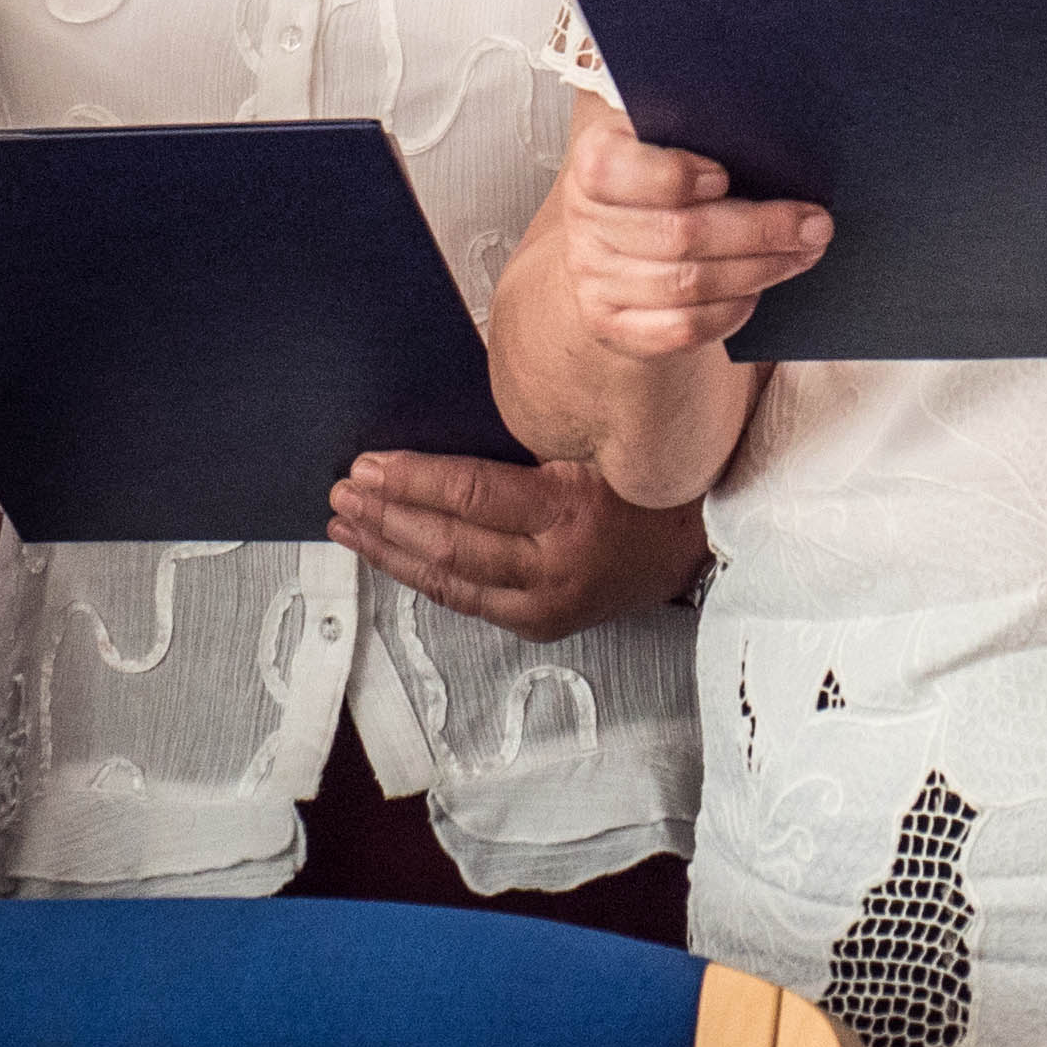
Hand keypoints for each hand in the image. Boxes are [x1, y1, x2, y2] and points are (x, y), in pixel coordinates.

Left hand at [327, 453, 705, 642]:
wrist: (703, 538)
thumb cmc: (648, 476)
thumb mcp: (596, 443)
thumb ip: (529, 438)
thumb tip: (444, 422)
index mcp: (573, 509)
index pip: (471, 495)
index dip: (411, 481)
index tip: (367, 465)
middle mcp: (557, 566)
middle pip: (449, 542)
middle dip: (386, 516)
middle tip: (343, 492)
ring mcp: (548, 604)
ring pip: (449, 581)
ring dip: (390, 551)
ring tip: (349, 526)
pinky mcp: (542, 623)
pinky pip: (469, 601)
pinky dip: (425, 577)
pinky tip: (393, 557)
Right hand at [547, 98, 827, 365]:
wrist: (617, 246)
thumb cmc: (661, 182)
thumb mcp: (667, 142)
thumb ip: (704, 133)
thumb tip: (776, 141)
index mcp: (595, 159)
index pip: (614, 168)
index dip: (674, 175)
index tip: (727, 175)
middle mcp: (584, 220)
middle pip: (676, 233)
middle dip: (758, 229)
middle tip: (814, 224)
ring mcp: (593, 278)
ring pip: (687, 284)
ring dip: (758, 269)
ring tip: (803, 253)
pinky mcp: (612, 324)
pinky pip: (681, 327)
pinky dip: (729, 310)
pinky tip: (756, 291)